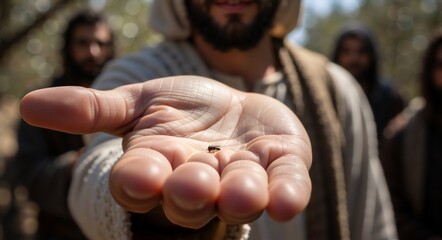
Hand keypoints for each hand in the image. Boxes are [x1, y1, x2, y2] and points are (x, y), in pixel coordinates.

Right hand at [20, 75, 311, 228]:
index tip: (140, 174)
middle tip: (190, 185)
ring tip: (240, 192)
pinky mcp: (280, 167)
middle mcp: (198, 182)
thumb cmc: (183, 111)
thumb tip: (30, 104)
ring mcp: (241, 178)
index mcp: (159, 167)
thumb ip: (93, 109)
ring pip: (236, 195)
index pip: (140, 182)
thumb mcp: (139, 102)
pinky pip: (286, 185)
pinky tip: (287, 200)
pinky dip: (287, 193)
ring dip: (238, 195)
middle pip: (186, 198)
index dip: (139, 180)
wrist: (233, 109)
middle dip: (188, 193)